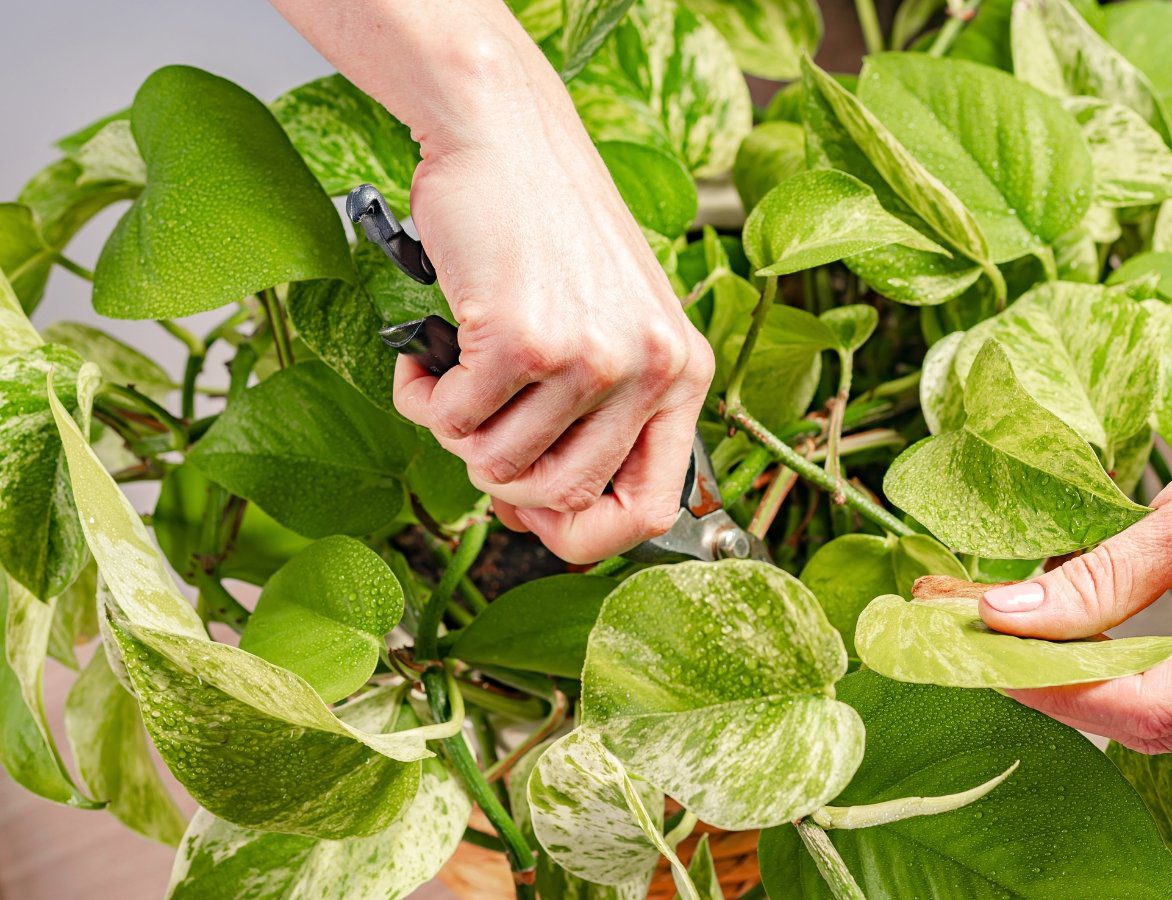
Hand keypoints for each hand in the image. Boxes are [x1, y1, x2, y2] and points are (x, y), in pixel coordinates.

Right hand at [392, 71, 712, 563]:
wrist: (504, 134)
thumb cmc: (549, 229)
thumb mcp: (614, 321)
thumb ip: (602, 413)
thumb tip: (545, 516)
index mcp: (683, 371)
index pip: (651, 510)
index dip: (583, 534)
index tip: (536, 514)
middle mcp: (650, 368)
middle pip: (561, 497)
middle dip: (501, 478)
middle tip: (477, 425)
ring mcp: (590, 356)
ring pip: (496, 465)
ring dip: (454, 431)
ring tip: (452, 376)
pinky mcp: (521, 339)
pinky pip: (451, 421)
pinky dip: (421, 400)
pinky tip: (425, 360)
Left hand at [979, 370, 1171, 751]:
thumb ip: (1097, 579)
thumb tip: (1004, 617)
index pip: (1148, 708)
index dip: (1054, 688)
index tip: (982, 654)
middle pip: (1157, 724)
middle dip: (1063, 685)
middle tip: (985, 639)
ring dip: (1095, 681)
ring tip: (1024, 634)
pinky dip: (1138, 672)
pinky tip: (1088, 637)